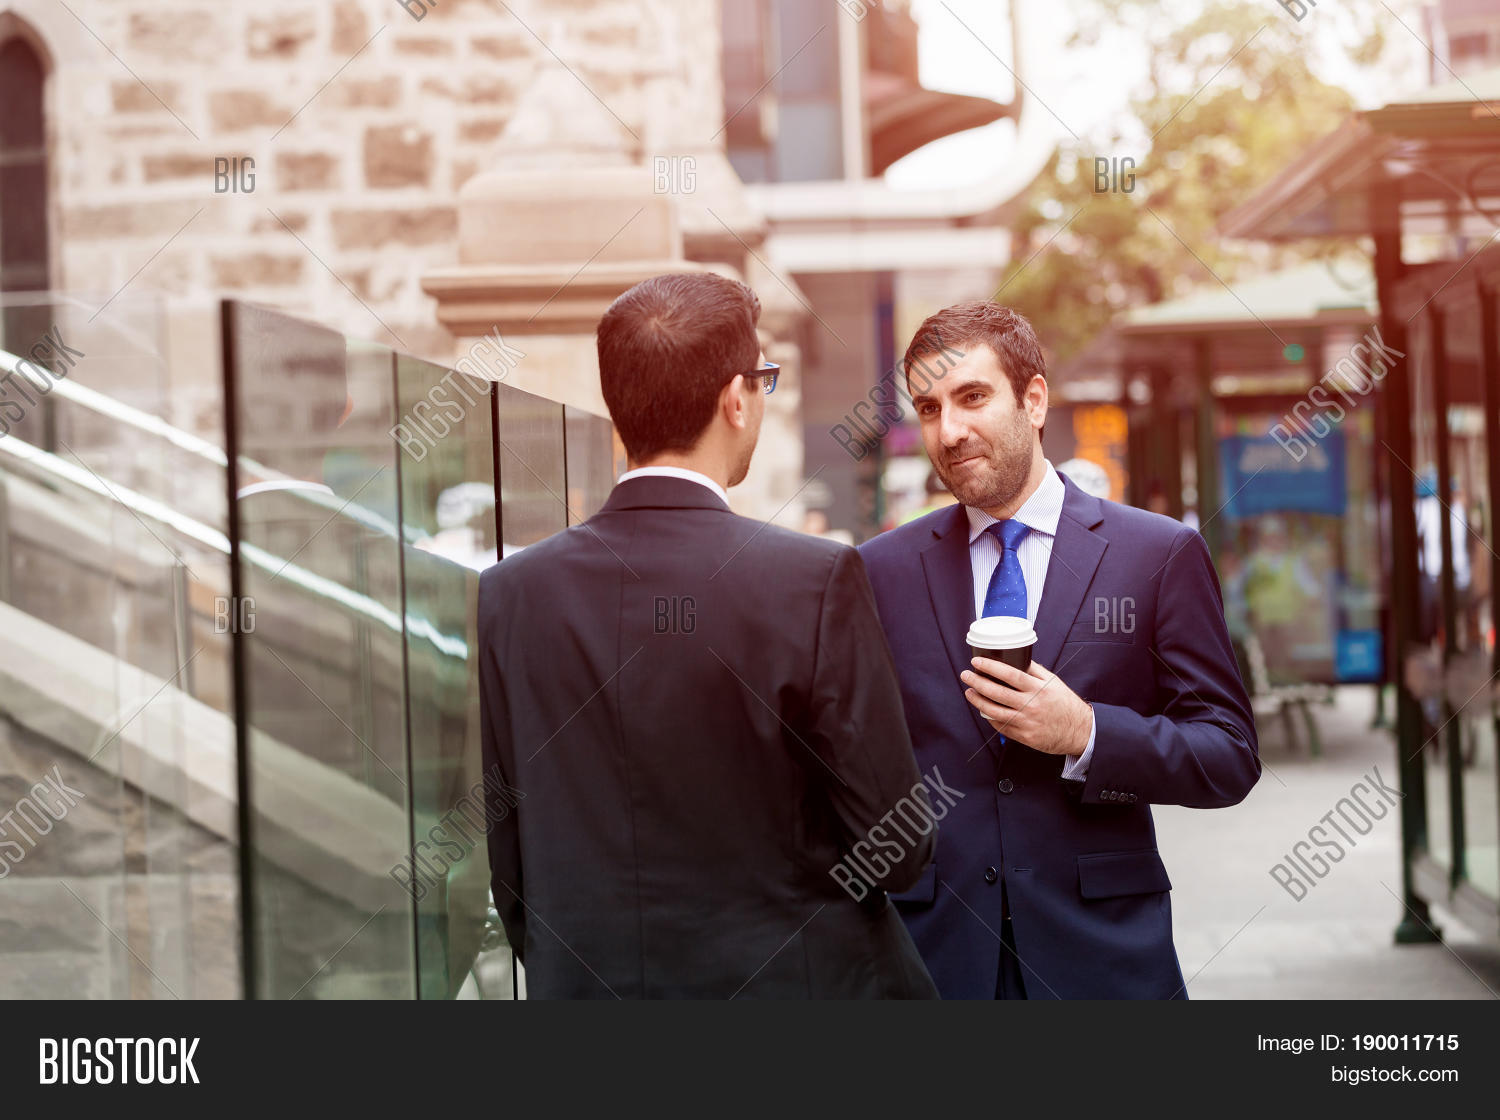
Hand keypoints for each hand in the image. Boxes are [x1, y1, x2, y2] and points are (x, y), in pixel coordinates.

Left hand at [961, 657, 1092, 756]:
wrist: (1080, 731)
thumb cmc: (1066, 704)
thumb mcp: (1054, 682)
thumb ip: (1035, 671)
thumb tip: (1017, 658)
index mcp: (1039, 689)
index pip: (1010, 674)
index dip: (991, 667)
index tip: (977, 662)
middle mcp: (1031, 705)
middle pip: (998, 692)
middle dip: (978, 682)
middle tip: (966, 675)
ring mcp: (1027, 722)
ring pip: (994, 711)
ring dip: (978, 701)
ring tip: (970, 692)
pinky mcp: (1024, 737)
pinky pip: (1001, 727)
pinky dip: (990, 717)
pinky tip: (984, 709)